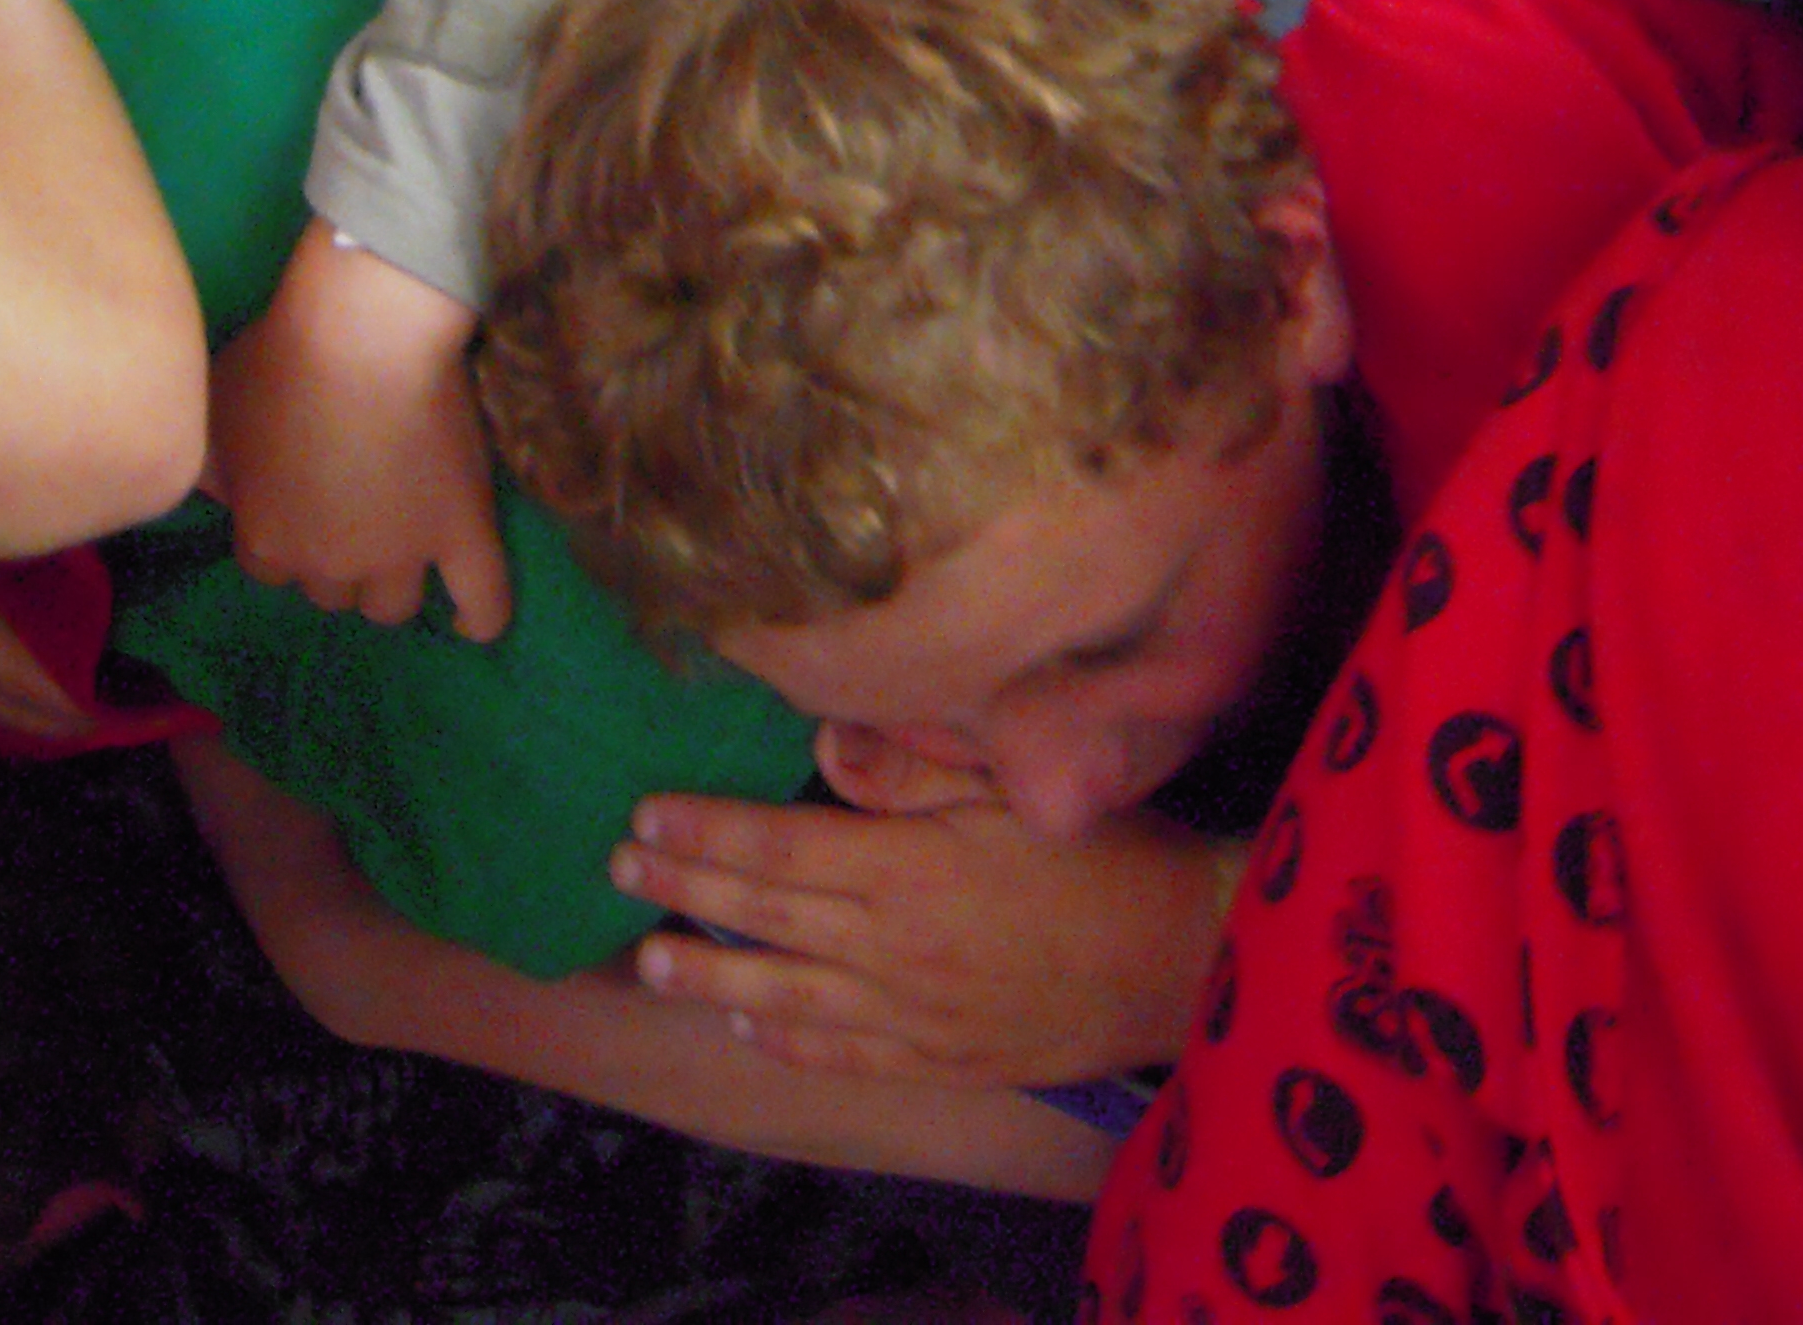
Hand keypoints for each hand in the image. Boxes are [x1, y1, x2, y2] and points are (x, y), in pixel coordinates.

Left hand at [207, 220, 511, 637]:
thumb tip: (216, 493)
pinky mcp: (463, 534)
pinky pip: (484, 601)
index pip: (269, 570)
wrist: (366, 331)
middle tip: (351, 504)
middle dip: (336, 556)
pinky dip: (480, 618)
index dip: (283, 535)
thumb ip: (214, 462)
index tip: (298, 503)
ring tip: (403, 541)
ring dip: (392, 581)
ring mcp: (401, 555)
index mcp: (267, 539)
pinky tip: (470, 620)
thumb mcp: (220, 407)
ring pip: (392, 606)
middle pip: (330, 591)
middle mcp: (331, 564)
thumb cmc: (283, 359)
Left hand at [608, 785, 1237, 1086]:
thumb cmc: (1105, 851)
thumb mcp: (1016, 782)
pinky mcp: (946, 1060)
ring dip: (712, 980)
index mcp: (912, 869)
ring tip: (650, 961)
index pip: (780, 850)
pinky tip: (749, 1027)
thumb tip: (823, 742)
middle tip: (616, 871)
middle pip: (767, 921)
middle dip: (684, 892)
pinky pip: (847, 1056)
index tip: (644, 815)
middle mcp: (899, 950)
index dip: (705, 833)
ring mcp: (918, 1016)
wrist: (1186, 959)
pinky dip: (789, 1043)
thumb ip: (916, 764)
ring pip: (788, 1000)